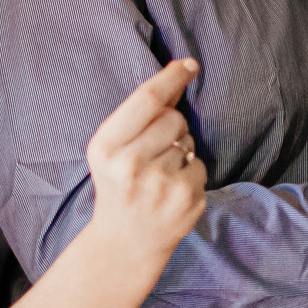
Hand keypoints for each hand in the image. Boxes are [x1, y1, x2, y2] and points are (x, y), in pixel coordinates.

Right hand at [83, 60, 208, 256]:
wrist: (124, 242)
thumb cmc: (118, 185)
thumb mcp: (112, 148)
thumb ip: (141, 113)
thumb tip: (181, 70)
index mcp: (106, 147)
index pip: (147, 99)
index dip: (172, 77)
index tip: (190, 64)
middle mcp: (130, 165)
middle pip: (173, 118)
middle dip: (171, 127)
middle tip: (153, 153)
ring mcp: (161, 185)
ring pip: (190, 142)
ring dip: (181, 152)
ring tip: (159, 176)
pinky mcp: (187, 201)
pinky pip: (201, 167)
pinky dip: (191, 175)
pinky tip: (171, 192)